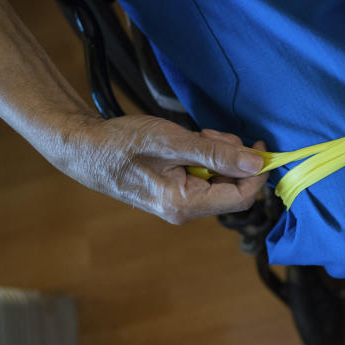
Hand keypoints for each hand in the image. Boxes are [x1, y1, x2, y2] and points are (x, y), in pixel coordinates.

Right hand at [51, 114, 267, 223]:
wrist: (84, 148)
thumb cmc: (122, 143)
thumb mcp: (172, 141)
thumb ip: (216, 153)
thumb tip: (255, 163)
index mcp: (184, 204)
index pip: (241, 197)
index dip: (257, 173)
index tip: (261, 146)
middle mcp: (184, 211)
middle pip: (232, 188)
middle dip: (233, 158)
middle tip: (211, 134)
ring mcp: (179, 204)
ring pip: (219, 180)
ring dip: (217, 155)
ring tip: (195, 136)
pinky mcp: (174, 193)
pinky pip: (204, 178)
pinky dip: (204, 158)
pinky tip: (187, 144)